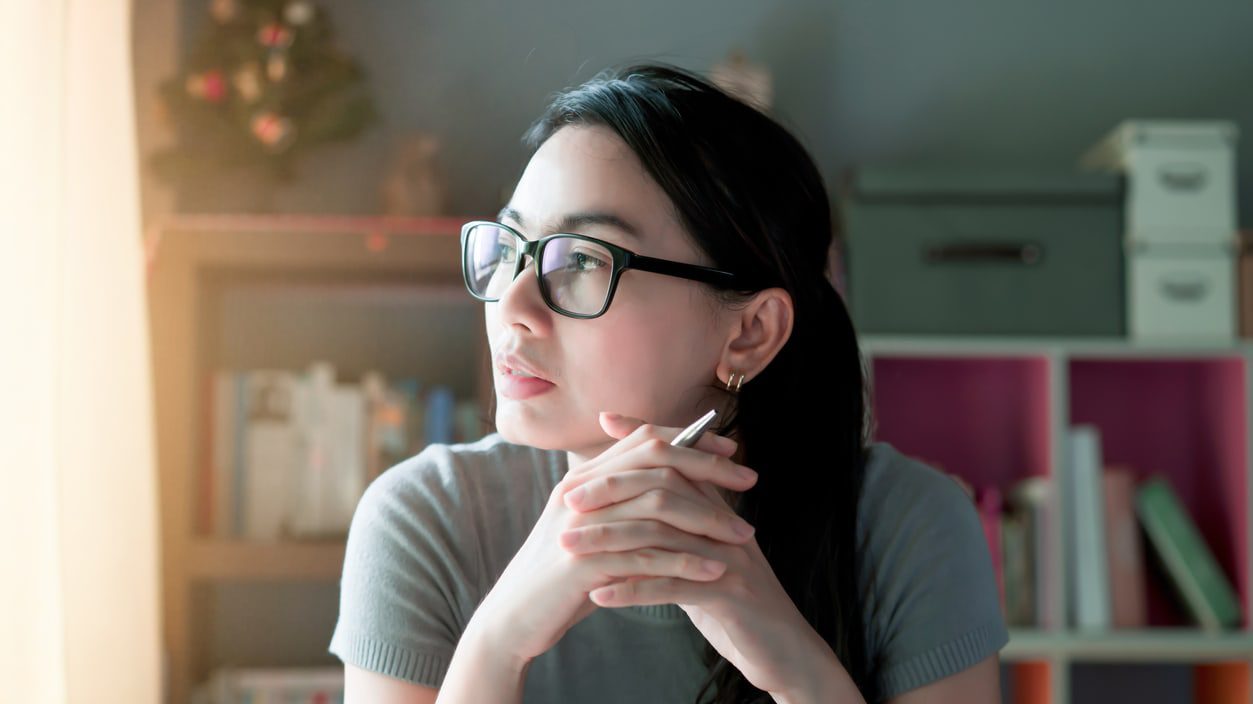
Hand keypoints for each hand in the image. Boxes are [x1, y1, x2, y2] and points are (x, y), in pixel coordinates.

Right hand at [467, 413, 759, 666]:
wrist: (514, 617)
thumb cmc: (564, 573)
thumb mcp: (595, 528)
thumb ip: (624, 500)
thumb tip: (670, 479)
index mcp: (586, 477)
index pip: (645, 439)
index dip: (692, 439)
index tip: (731, 450)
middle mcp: (581, 492)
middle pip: (656, 461)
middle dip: (709, 469)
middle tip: (750, 481)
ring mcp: (580, 526)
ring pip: (656, 507)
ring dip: (707, 518)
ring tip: (744, 536)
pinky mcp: (582, 566)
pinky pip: (645, 557)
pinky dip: (685, 562)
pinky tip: (716, 571)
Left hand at [563, 413, 840, 696]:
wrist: (782, 649)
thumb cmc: (733, 603)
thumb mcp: (702, 558)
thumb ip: (674, 531)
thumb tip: (633, 505)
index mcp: (719, 511)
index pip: (680, 461)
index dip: (644, 438)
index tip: (602, 423)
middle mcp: (726, 525)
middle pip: (665, 491)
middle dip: (612, 490)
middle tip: (567, 499)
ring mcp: (731, 557)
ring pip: (663, 537)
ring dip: (609, 541)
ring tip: (568, 547)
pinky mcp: (732, 595)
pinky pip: (674, 586)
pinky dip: (633, 589)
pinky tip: (599, 595)